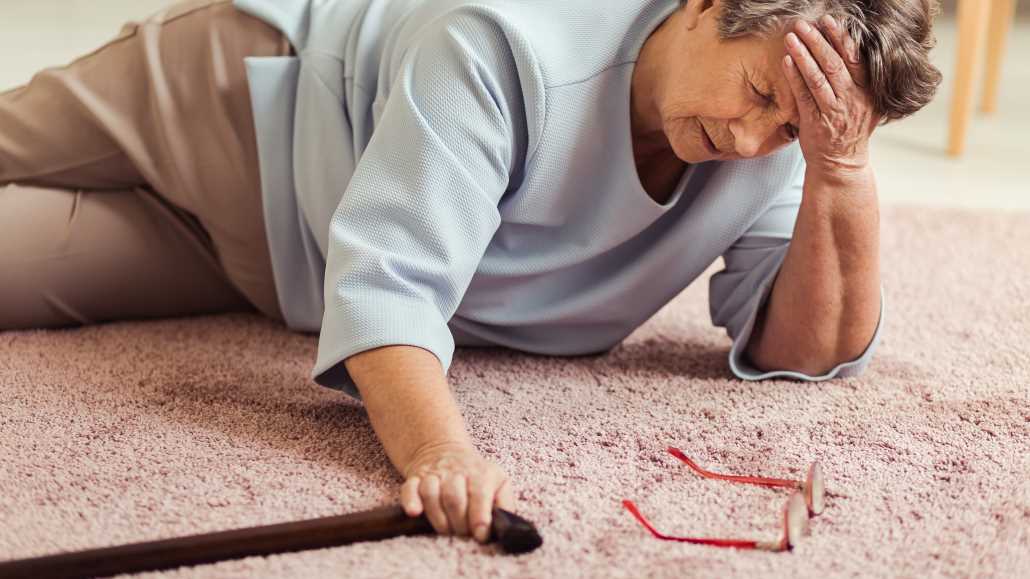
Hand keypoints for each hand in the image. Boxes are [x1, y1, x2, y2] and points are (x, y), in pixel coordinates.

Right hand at [400, 440, 515, 543]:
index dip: (479, 517)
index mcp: (480, 473)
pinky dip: (410, 501)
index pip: (479, 494)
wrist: (445, 451)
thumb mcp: (498, 483)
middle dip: (458, 523)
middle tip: (463, 535)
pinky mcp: (416, 478)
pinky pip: (409, 488)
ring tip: (446, 530)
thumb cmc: (477, 477)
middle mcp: (456, 471)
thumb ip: (505, 502)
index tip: (480, 536)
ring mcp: (434, 474)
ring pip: (431, 494)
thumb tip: (506, 524)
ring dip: (438, 518)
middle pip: (454, 497)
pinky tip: (415, 513)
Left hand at [782, 15, 880, 175]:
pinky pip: (804, 95)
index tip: (829, 20)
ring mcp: (834, 111)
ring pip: (818, 78)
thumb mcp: (866, 103)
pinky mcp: (815, 122)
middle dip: (818, 41)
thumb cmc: (850, 128)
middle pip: (835, 64)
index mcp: (868, 91)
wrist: (841, 163)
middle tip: (804, 24)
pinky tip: (786, 61)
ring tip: (792, 36)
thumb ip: (862, 79)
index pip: (856, 58)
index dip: (841, 38)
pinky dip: (795, 76)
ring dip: (804, 55)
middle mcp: (853, 99)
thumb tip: (854, 47)